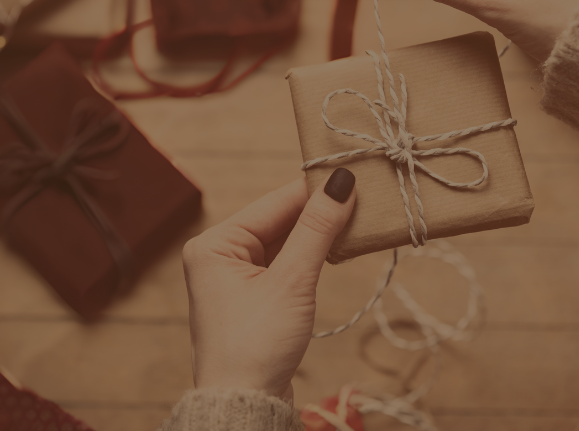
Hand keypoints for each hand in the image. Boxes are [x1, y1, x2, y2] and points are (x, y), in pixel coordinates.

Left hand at [182, 169, 356, 400]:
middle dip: (319, 212)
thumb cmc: (256, 344)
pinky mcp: (253, 297)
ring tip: (358, 217)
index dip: (315, 189)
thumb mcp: (291, 281)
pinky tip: (338, 247)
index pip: (274, 203)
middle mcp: (219, 254)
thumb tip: (340, 184)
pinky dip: (311, 256)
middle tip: (363, 196)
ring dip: (318, 234)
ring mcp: (235, 277)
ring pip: (285, 241)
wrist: (245, 404)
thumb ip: (317, 229)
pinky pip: (285, 263)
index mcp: (215, 243)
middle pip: (279, 220)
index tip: (354, 174)